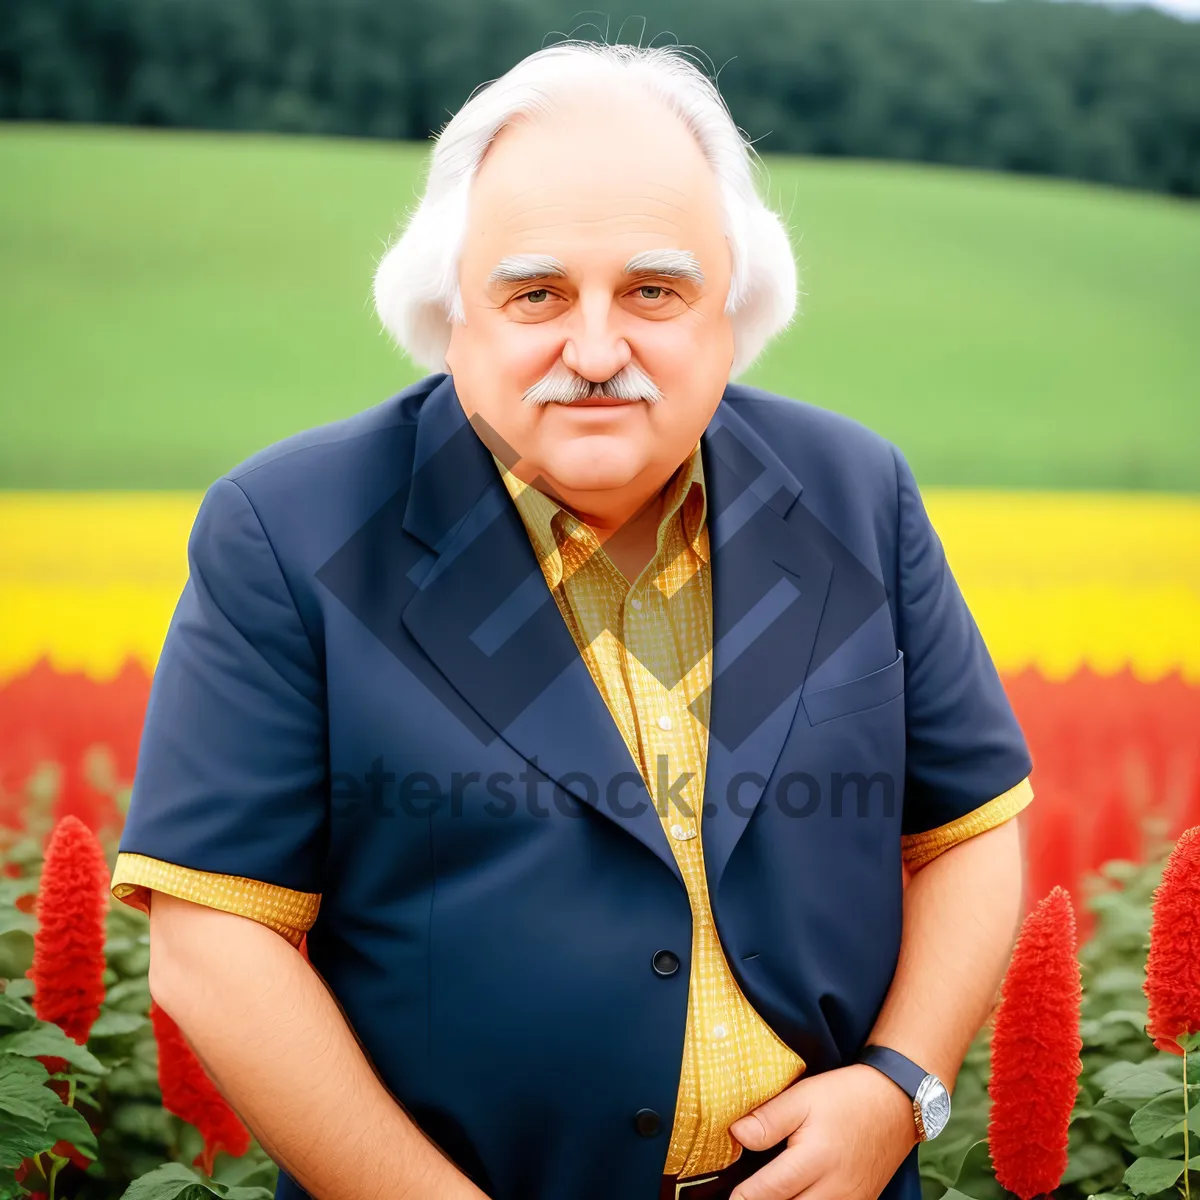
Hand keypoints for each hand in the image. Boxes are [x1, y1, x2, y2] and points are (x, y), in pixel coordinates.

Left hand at [727, 1063, 917, 1199]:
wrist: (896, 1102)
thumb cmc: (847, 1096)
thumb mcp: (803, 1097)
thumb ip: (768, 1119)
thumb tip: (736, 1135)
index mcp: (814, 1160)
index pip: (770, 1191)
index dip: (745, 1197)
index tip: (732, 1198)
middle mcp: (834, 1189)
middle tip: (747, 1198)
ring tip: (770, 1196)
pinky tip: (798, 1197)